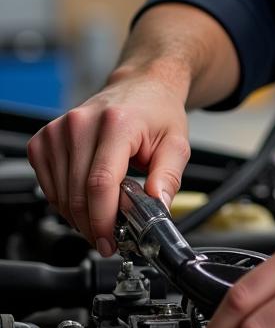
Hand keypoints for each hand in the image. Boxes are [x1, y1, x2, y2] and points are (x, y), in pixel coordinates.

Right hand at [26, 70, 190, 255]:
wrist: (141, 87)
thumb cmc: (158, 113)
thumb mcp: (177, 143)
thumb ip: (169, 177)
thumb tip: (158, 206)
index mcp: (117, 123)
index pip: (100, 182)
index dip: (103, 218)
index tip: (111, 240)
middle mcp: (81, 123)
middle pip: (77, 193)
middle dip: (93, 225)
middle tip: (110, 238)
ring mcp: (59, 130)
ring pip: (60, 194)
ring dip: (79, 216)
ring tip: (103, 218)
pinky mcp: (44, 138)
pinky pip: (48, 185)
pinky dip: (65, 201)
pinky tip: (86, 199)